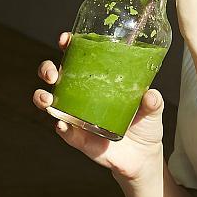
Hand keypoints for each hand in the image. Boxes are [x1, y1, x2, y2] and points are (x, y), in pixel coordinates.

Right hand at [33, 31, 166, 182]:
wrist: (142, 156)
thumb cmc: (145, 124)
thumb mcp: (153, 109)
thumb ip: (153, 101)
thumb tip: (150, 94)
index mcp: (96, 80)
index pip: (76, 58)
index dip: (67, 46)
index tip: (65, 40)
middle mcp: (80, 95)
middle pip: (55, 77)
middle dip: (47, 70)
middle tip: (53, 73)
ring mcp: (76, 116)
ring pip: (51, 103)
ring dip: (43, 98)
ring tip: (47, 99)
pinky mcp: (78, 138)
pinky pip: (65, 132)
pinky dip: (61, 127)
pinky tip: (61, 123)